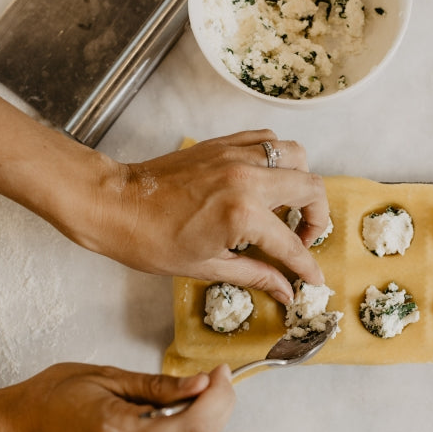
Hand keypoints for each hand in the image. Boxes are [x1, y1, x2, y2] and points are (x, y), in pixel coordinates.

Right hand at [0, 363, 234, 431]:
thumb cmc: (49, 398)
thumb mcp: (105, 377)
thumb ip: (158, 385)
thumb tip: (201, 383)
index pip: (193, 424)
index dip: (218, 397)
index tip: (221, 372)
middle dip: (221, 407)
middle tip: (219, 378)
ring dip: (209, 422)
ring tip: (205, 390)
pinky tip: (186, 410)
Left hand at [88, 129, 329, 303]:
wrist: (116, 205)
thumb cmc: (150, 240)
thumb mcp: (206, 266)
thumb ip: (255, 275)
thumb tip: (285, 290)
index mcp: (242, 214)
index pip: (290, 243)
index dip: (306, 265)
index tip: (312, 278)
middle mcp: (246, 178)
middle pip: (311, 187)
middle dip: (316, 218)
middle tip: (301, 239)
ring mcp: (235, 155)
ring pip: (295, 155)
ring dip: (300, 181)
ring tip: (284, 206)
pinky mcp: (223, 144)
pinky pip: (267, 141)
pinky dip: (276, 158)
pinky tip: (264, 181)